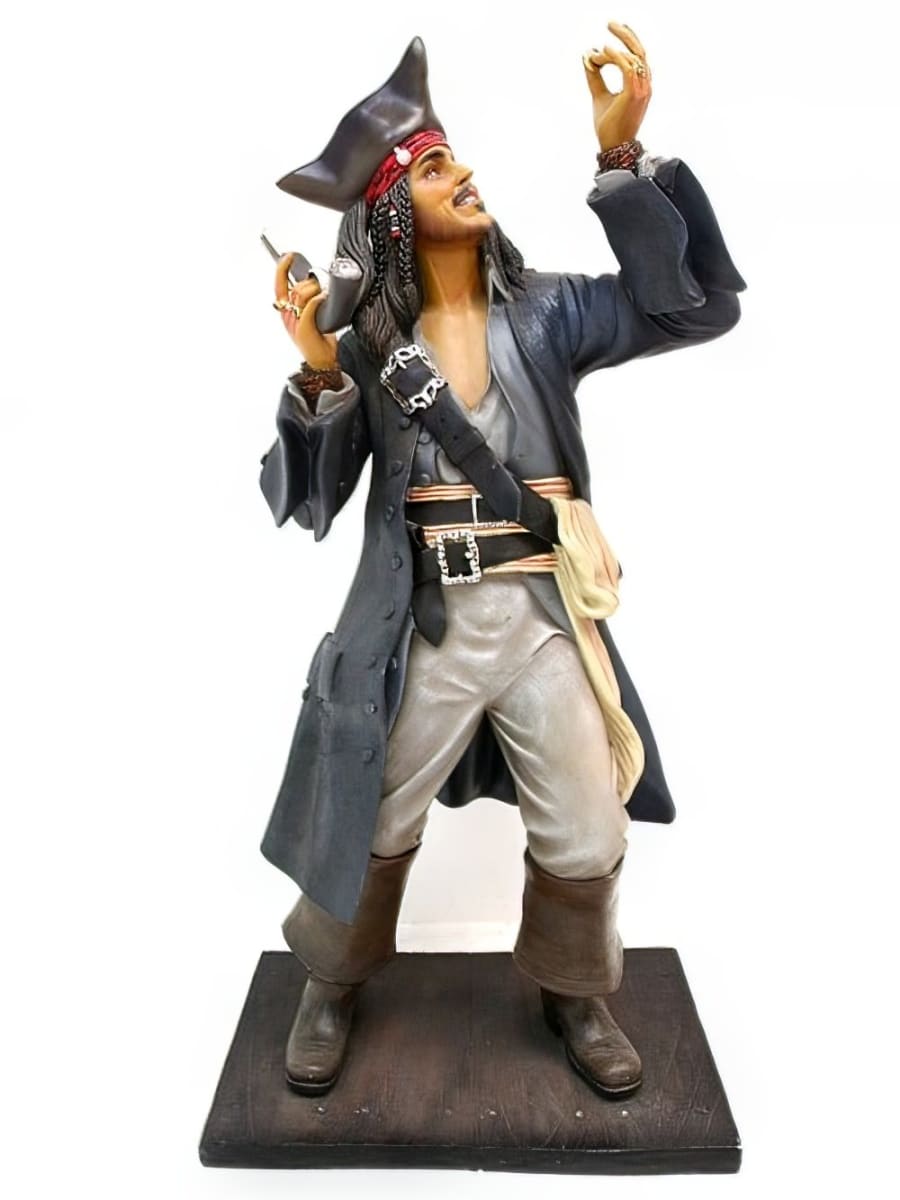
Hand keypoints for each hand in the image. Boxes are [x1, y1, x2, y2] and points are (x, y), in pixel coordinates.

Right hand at [274, 254, 337, 369]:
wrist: (321, 362)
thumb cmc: (319, 340)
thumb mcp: (311, 316)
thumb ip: (310, 301)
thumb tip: (318, 283)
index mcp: (286, 311)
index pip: (279, 285)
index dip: (282, 268)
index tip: (288, 256)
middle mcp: (287, 315)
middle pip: (294, 288)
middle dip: (309, 282)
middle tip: (320, 285)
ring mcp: (294, 322)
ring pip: (301, 295)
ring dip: (315, 289)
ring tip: (325, 294)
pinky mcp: (303, 328)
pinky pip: (310, 306)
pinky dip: (318, 299)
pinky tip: (324, 298)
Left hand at [583, 21, 651, 151]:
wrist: (613, 146)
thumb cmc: (609, 125)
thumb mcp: (599, 96)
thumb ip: (595, 77)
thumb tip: (586, 57)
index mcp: (640, 85)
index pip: (638, 56)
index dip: (627, 40)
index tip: (610, 35)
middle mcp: (645, 85)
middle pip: (640, 51)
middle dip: (626, 34)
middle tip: (610, 23)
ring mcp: (642, 89)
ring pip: (634, 57)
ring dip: (615, 48)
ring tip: (599, 49)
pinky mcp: (634, 94)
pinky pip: (628, 68)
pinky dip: (617, 57)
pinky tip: (604, 51)